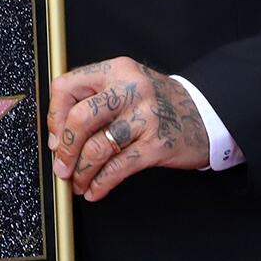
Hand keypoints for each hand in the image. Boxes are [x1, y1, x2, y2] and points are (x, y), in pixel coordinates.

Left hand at [49, 58, 210, 198]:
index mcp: (116, 70)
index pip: (67, 87)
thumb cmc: (158, 102)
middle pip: (80, 118)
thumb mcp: (127, 86)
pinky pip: (118, 168)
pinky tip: (95, 190)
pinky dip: (101, 183)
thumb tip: (58, 137)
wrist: (206, 113)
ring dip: (81, 172)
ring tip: (78, 183)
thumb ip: (94, 100)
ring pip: (97, 148)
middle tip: (61, 166)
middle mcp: (130, 89)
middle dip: (65, 149)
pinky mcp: (157, 144)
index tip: (55, 138)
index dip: (54, 116)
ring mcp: (145, 117)